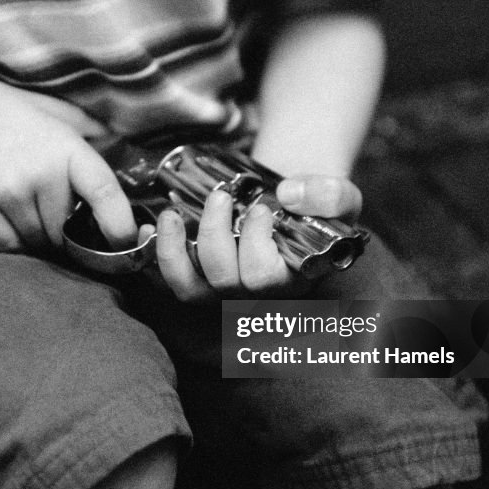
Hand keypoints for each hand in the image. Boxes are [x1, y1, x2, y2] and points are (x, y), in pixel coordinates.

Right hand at [0, 90, 134, 252]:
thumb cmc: (18, 116)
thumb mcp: (63, 116)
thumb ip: (96, 136)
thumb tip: (130, 158)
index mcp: (70, 150)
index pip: (106, 195)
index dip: (120, 227)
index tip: (123, 243)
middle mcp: (42, 172)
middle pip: (65, 231)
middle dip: (64, 232)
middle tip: (52, 214)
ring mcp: (9, 190)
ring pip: (36, 241)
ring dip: (36, 237)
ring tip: (26, 210)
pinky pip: (7, 244)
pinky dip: (11, 242)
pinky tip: (8, 219)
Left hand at [154, 174, 361, 301]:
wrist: (289, 204)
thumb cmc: (314, 206)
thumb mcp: (339, 196)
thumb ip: (329, 194)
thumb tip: (289, 194)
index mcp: (291, 282)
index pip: (265, 279)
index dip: (257, 244)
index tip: (262, 208)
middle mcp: (253, 295)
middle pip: (225, 281)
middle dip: (216, 235)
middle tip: (220, 196)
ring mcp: (221, 291)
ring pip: (189, 290)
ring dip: (174, 251)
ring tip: (173, 214)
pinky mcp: (196, 279)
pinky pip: (167, 281)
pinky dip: (154, 256)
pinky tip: (149, 228)